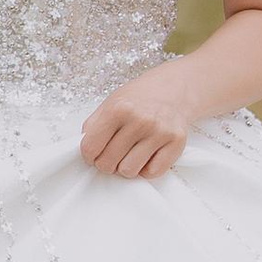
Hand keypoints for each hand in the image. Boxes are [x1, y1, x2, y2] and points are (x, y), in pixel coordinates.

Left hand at [79, 62, 194, 180]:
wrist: (175, 88)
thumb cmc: (139, 98)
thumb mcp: (111, 102)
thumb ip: (94, 125)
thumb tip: (85, 150)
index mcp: (118, 109)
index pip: (90, 147)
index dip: (88, 155)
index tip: (93, 153)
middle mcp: (139, 120)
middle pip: (108, 163)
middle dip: (106, 163)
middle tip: (112, 154)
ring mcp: (159, 133)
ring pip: (129, 171)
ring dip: (126, 167)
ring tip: (129, 153)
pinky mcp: (176, 143)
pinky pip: (152, 173)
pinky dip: (146, 169)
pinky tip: (146, 155)